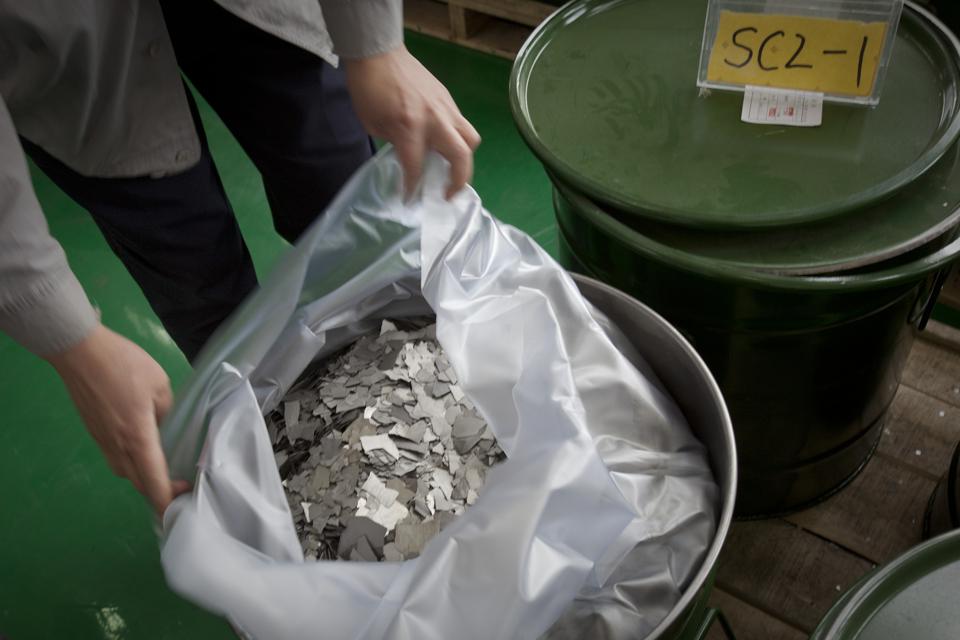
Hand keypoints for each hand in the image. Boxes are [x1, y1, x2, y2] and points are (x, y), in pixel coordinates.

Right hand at [46, 324, 188, 513]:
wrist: (81, 352)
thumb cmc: (125, 365)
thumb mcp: (161, 385)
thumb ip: (168, 412)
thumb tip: (166, 427)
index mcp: (138, 438)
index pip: (153, 481)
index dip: (167, 498)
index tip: (183, 500)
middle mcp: (117, 446)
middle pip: (138, 482)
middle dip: (158, 492)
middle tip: (179, 487)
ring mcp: (102, 441)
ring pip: (124, 471)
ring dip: (143, 477)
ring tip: (162, 470)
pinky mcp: (94, 432)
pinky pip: (115, 457)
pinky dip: (131, 462)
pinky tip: (143, 450)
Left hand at [345, 46, 480, 198]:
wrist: (378, 53)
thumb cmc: (368, 90)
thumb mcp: (374, 125)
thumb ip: (395, 143)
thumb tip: (409, 156)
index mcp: (410, 128)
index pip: (417, 167)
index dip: (413, 187)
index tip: (410, 198)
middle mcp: (434, 120)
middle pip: (461, 157)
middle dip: (458, 181)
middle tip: (448, 193)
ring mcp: (445, 108)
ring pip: (470, 139)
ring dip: (465, 159)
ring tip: (452, 169)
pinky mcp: (448, 99)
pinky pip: (461, 124)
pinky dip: (456, 139)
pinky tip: (443, 144)